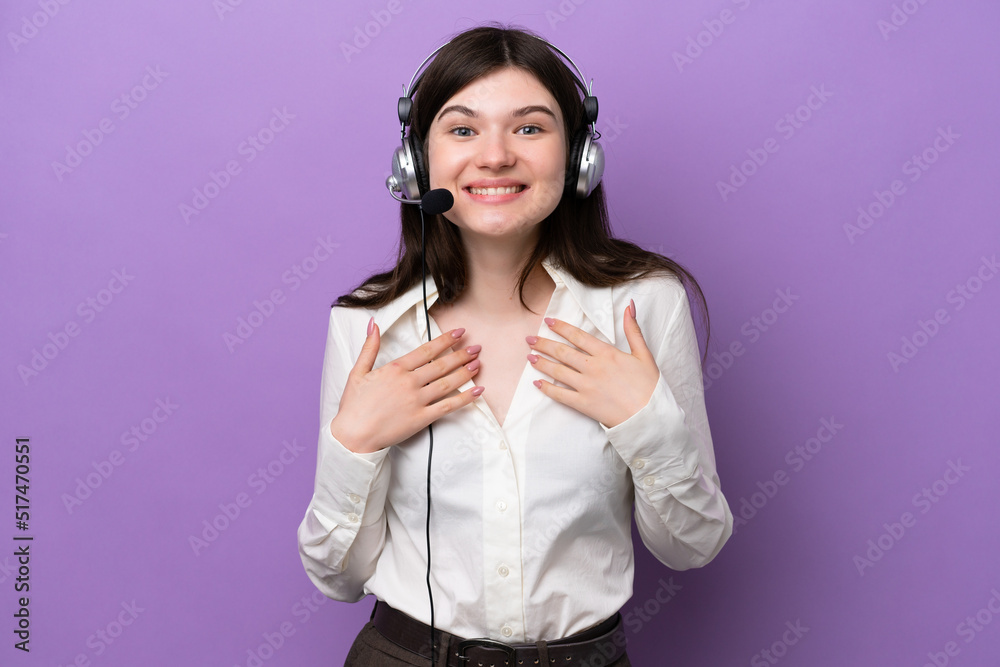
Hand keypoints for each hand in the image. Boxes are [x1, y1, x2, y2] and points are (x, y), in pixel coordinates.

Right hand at [330, 319, 483, 453]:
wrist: (353, 435)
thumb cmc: (354, 405)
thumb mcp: (357, 372)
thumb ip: (369, 347)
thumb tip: (374, 324)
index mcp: (395, 369)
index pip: (426, 350)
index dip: (445, 340)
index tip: (459, 332)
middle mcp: (409, 382)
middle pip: (441, 365)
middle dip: (461, 355)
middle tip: (477, 347)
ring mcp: (417, 401)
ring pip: (447, 383)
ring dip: (465, 372)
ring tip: (478, 364)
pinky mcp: (421, 418)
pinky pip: (448, 407)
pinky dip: (465, 398)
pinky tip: (477, 391)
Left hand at [526, 299, 659, 427]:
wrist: (650, 416)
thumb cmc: (649, 386)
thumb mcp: (644, 354)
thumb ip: (633, 330)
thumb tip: (629, 306)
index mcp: (607, 354)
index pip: (578, 336)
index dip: (561, 327)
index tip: (548, 321)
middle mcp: (593, 367)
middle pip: (563, 352)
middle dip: (544, 344)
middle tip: (530, 339)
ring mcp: (586, 386)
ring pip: (558, 371)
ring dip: (542, 363)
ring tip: (530, 357)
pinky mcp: (583, 404)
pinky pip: (560, 395)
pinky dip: (547, 389)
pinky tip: (537, 383)